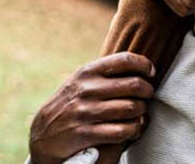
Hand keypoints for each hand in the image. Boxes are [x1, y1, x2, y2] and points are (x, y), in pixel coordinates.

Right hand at [29, 53, 157, 163]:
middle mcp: (87, 89)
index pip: (125, 59)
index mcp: (87, 72)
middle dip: (148, 92)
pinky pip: (123, 130)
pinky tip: (132, 129)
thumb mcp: (80, 82)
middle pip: (134, 85)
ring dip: (142, 112)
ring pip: (132, 108)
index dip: (144, 65)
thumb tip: (138, 64)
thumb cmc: (70, 104)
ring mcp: (86, 111)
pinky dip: (134, 130)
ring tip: (140, 114)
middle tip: (147, 97)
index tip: (150, 73)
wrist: (44, 133)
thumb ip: (104, 73)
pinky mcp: (86, 133)